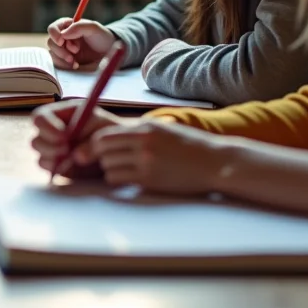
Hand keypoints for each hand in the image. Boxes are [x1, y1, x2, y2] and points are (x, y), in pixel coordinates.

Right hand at [30, 99, 121, 179]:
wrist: (118, 149)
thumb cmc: (108, 130)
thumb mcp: (100, 125)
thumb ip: (87, 137)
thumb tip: (74, 155)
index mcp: (58, 115)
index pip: (39, 118)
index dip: (47, 127)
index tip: (63, 136)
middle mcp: (51, 133)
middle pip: (35, 141)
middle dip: (49, 147)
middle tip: (67, 150)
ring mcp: (52, 151)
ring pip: (41, 157)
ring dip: (55, 159)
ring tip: (74, 158)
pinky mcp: (57, 167)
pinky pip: (50, 170)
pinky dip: (58, 170)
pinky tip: (73, 166)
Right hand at [46, 18, 114, 69]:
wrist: (109, 53)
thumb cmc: (102, 37)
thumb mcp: (94, 28)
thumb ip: (79, 27)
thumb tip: (63, 34)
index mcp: (67, 26)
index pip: (53, 28)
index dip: (54, 34)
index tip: (61, 41)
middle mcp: (63, 37)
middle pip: (51, 42)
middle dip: (60, 50)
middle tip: (73, 54)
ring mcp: (63, 49)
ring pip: (52, 53)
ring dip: (62, 58)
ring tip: (75, 62)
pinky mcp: (65, 60)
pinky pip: (57, 63)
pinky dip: (64, 65)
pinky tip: (75, 65)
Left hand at [81, 117, 227, 194]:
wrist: (214, 162)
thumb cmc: (187, 146)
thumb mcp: (161, 130)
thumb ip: (135, 132)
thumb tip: (105, 138)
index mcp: (145, 127)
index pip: (104, 135)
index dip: (94, 144)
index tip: (93, 150)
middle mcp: (143, 143)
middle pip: (102, 150)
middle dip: (99, 156)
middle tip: (106, 160)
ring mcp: (146, 162)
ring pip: (109, 166)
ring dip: (110, 168)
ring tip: (123, 167)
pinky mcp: (150, 180)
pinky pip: (120, 179)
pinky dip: (119, 179)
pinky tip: (130, 177)